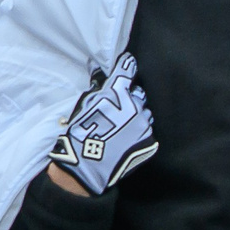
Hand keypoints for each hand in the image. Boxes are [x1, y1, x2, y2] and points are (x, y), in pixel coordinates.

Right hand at [49, 52, 158, 195]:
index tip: (128, 64)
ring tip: (124, 125)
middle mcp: (135, 104)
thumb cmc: (81, 133)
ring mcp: (144, 123)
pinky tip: (127, 139)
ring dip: (137, 114)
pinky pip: (147, 131)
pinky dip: (139, 132)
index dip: (127, 66)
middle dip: (130, 96)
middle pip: (138, 93)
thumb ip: (97, 89)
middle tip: (119, 106)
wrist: (88, 165)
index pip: (127, 69)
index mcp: (117, 92)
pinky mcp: (149, 140)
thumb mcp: (84, 105)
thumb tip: (100, 75)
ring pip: (145, 112)